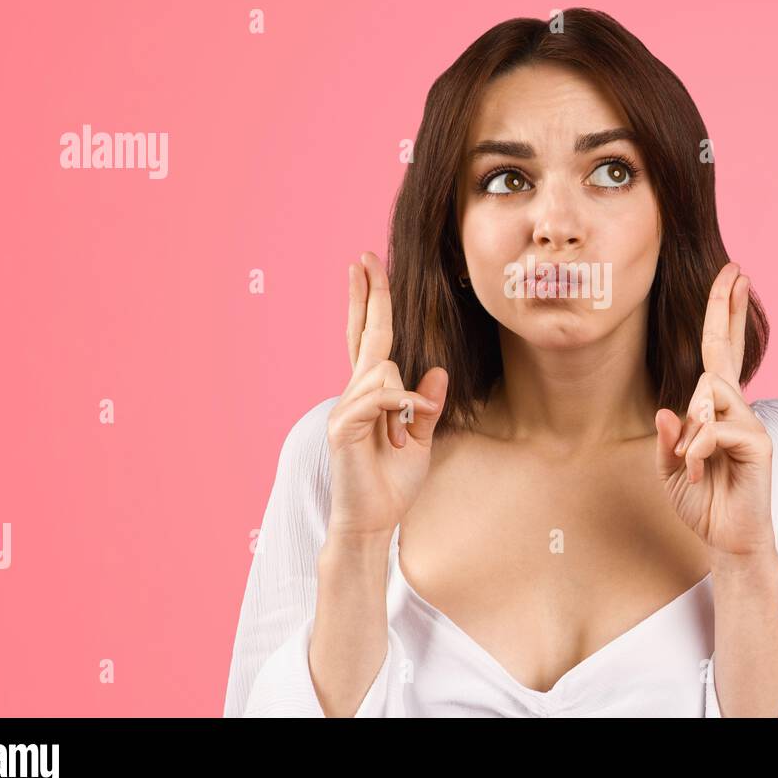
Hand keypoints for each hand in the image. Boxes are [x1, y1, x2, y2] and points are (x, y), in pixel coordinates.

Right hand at [323, 251, 448, 544]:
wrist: (372, 521)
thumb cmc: (393, 483)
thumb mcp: (421, 439)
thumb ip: (426, 406)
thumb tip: (436, 372)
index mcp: (372, 394)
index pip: (370, 340)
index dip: (370, 304)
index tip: (366, 268)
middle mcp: (355, 394)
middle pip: (364, 335)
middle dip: (367, 295)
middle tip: (364, 257)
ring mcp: (344, 408)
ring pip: (383, 370)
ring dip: (405, 401)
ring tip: (405, 436)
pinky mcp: (341, 426)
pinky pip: (378, 398)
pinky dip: (401, 408)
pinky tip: (407, 429)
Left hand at [653, 262, 776, 558]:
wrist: (729, 542)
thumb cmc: (703, 504)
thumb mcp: (671, 470)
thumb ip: (668, 440)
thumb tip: (667, 410)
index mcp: (715, 410)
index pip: (718, 354)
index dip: (724, 316)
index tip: (732, 277)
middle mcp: (736, 409)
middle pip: (726, 349)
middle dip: (726, 308)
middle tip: (735, 269)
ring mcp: (750, 423)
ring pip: (709, 392)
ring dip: (693, 427)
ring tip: (693, 464)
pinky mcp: (758, 443)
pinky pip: (717, 428)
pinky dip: (700, 449)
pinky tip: (700, 471)